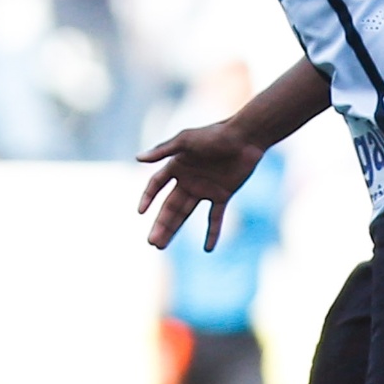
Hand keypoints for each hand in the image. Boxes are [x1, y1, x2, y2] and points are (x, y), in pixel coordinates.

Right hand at [137, 121, 265, 249]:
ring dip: (174, 230)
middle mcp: (188, 180)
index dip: (148, 197)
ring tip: (161, 246)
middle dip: (161, 224)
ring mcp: (205, 189)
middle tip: (152, 242)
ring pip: (186, 214)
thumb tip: (137, 158)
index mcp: (177, 166)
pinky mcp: (222, 195)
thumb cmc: (214, 135)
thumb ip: (163, 150)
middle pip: (170, 206)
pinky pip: (215, 218)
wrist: (246, 137)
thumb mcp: (186, 140)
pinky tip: (208, 249)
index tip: (141, 212)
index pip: (156, 185)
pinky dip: (212, 233)